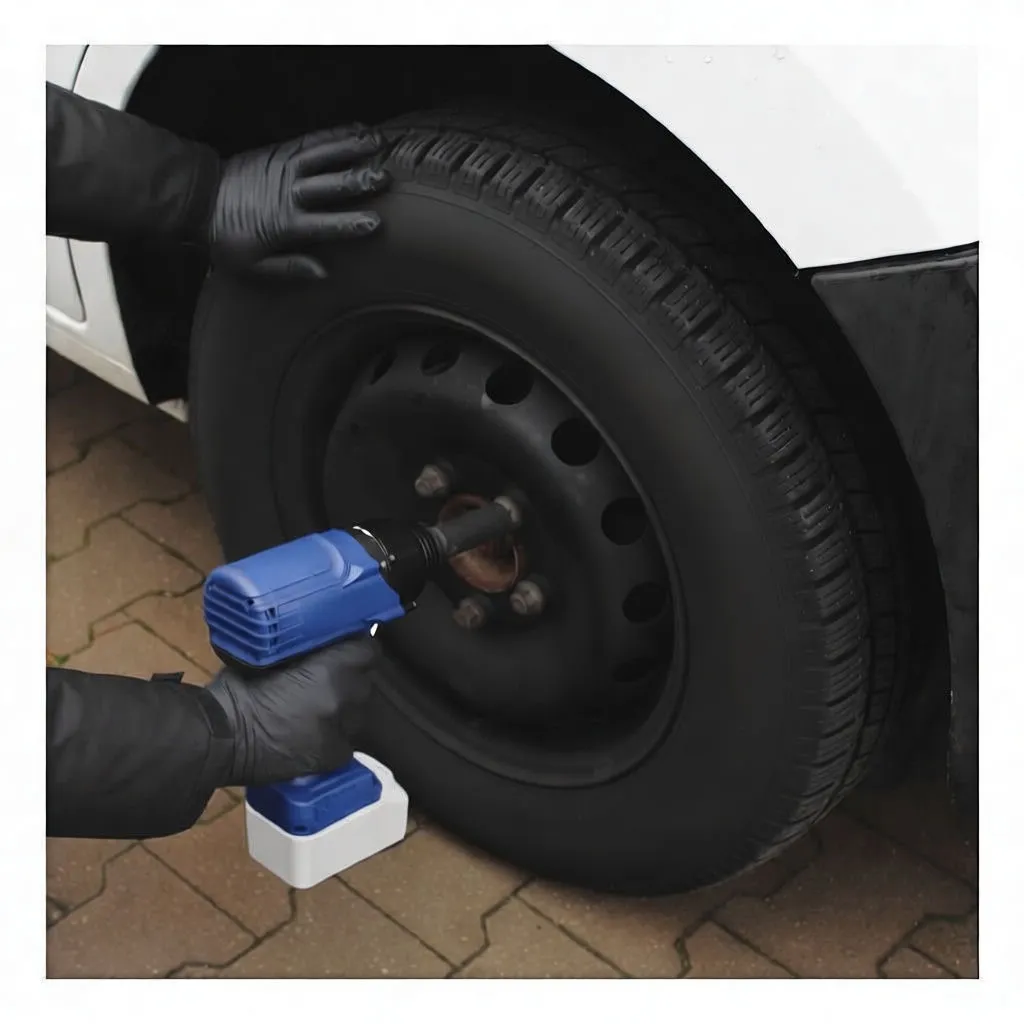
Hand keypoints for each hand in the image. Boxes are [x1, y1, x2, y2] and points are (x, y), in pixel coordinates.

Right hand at [206, 640, 376, 785]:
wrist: (218, 740)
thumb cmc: (235, 692)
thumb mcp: (270, 655)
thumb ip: (301, 651)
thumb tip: (315, 645)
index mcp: (329, 670)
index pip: (367, 650)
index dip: (356, 647)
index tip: (345, 646)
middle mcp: (341, 700)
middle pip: (362, 682)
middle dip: (347, 678)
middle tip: (324, 678)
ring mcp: (338, 731)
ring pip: (356, 712)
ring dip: (342, 707)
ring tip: (317, 707)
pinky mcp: (331, 757)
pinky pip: (344, 740)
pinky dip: (333, 736)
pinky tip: (314, 733)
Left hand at [208, 124, 389, 279]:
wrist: (194, 200)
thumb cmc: (224, 238)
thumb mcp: (252, 266)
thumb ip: (289, 268)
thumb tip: (323, 271)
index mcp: (284, 224)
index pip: (324, 224)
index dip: (350, 223)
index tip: (375, 223)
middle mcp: (287, 192)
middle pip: (328, 185)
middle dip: (357, 180)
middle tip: (383, 178)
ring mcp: (283, 168)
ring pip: (323, 155)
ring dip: (352, 148)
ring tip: (378, 143)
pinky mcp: (278, 151)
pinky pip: (311, 141)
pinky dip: (334, 135)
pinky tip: (355, 131)